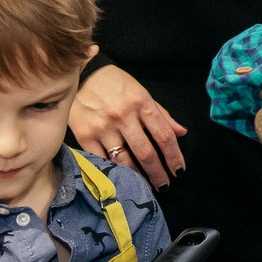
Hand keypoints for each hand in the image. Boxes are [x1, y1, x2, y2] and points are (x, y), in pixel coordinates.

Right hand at [72, 63, 188, 187]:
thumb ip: (161, 114)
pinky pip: (102, 161)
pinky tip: (121, 180)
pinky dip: (113, 172)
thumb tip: (182, 132)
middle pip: (146, 153)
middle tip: (165, 186)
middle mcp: (123, 116)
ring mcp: (103, 127)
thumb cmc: (114, 83)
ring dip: (138, 178)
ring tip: (146, 187)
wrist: (80, 74)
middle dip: (158, 173)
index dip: (174, 156)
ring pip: (124, 161)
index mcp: (142, 103)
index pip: (164, 135)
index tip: (179, 171)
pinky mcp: (85, 136)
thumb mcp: (141, 92)